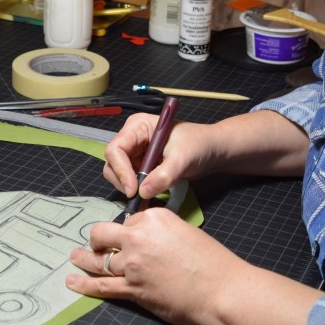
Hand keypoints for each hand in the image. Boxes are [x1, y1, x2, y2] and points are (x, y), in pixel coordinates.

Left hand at [67, 208, 243, 324]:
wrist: (220, 290)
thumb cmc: (211, 262)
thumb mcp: (185, 232)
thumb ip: (161, 232)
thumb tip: (147, 240)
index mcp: (154, 217)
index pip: (129, 218)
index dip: (128, 228)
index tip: (130, 235)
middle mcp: (138, 237)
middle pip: (103, 233)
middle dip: (98, 238)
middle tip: (97, 243)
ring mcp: (132, 264)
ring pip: (99, 260)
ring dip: (84, 259)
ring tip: (75, 257)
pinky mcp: (132, 289)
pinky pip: (101, 286)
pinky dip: (84, 284)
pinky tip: (72, 281)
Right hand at [102, 114, 219, 203]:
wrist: (211, 150)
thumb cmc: (198, 144)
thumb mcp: (182, 158)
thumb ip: (163, 175)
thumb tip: (143, 192)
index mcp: (138, 126)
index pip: (116, 149)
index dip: (121, 170)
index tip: (132, 189)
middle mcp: (132, 138)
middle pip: (113, 162)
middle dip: (123, 180)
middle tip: (138, 197)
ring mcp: (136, 152)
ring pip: (118, 174)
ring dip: (129, 187)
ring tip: (146, 197)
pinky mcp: (141, 165)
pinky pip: (130, 180)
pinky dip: (136, 191)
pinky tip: (147, 197)